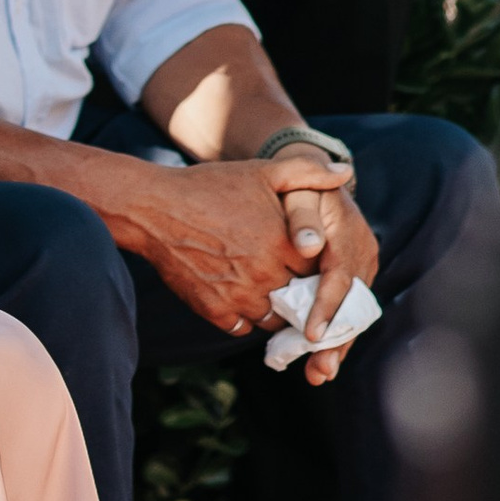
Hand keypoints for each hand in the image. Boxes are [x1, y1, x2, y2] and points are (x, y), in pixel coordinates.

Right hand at [117, 158, 351, 343]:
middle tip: (297, 285)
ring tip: (272, 295)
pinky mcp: (213, 310)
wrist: (154, 208)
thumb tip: (345, 172)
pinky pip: (242, 328)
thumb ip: (308, 172)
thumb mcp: (262, 172)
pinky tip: (243, 301)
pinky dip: (246, 319)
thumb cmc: (210, 186)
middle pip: (301, 300)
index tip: (313, 263)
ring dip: (276, 310)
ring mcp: (238, 295)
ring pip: (274, 319)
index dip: (319, 268)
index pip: (321, 271)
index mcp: (282, 242)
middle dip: (302, 295)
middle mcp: (264, 274)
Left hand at [265, 162, 382, 385]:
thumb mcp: (297, 189)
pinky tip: (321, 359)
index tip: (312, 334)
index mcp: (347, 234)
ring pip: (352, 313)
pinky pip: (347, 310)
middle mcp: (361, 253)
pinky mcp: (354, 277)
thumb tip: (307, 246)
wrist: (314, 181)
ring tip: (319, 374)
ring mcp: (360, 267)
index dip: (327, 307)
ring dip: (338, 345)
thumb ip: (301, 216)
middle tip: (320, 371)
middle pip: (352, 304)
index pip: (339, 277)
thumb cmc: (298, 187)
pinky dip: (336, 334)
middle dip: (337, 341)